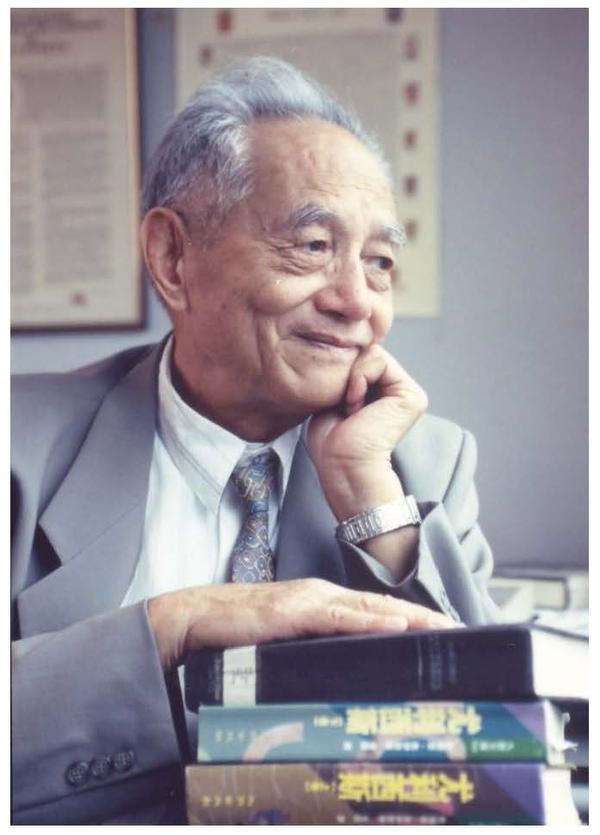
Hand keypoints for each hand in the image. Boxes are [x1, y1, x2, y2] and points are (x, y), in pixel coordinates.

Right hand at [147, 578, 456, 669]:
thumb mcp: (283, 638)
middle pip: (381, 605)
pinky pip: (339, 617)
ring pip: (368, 608)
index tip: (440, 630)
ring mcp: (308, 599)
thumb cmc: (236, 630)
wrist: (196, 616)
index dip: (410, 617)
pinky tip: (396, 625)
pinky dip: (371, 620)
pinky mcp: (293, 611)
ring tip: (443, 628)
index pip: (373, 609)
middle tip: (460, 630)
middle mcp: (320, 594)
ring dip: (410, 618)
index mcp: (320, 600)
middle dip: (423, 618)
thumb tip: (342, 664)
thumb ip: (312, 644)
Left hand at [308, 345, 426, 520]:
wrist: (341, 463)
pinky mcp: (412, 396)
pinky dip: (359, 380)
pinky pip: (378, 360)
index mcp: (384, 390)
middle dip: (347, 375)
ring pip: (371, 353)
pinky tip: (358, 408)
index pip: (360, 355)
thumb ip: (348, 370)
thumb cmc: (331, 438)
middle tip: (345, 408)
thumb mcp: (335, 394)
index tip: (338, 403)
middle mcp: (399, 389)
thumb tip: (345, 343)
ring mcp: (408, 392)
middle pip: (366, 351)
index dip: (341, 372)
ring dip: (352, 381)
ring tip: (351, 410)